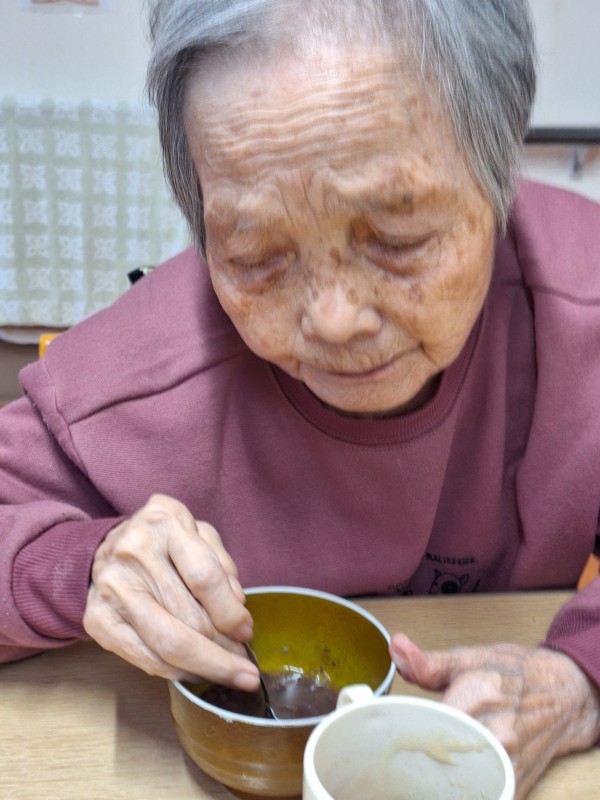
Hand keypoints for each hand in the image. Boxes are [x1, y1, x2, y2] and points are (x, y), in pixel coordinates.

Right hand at [83, 494, 258, 688]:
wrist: (104, 547)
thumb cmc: (161, 542)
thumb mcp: (197, 532)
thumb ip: (221, 564)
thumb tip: (238, 606)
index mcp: (164, 522)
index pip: (204, 577)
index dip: (230, 612)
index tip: (247, 631)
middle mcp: (134, 552)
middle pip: (189, 616)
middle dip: (224, 648)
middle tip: (244, 665)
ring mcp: (112, 587)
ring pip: (168, 644)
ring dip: (206, 666)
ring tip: (229, 673)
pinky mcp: (98, 619)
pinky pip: (145, 658)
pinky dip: (176, 672)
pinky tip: (197, 673)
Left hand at [390, 634, 599, 798]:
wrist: (562, 694)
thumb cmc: (515, 674)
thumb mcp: (469, 658)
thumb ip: (428, 662)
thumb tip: (398, 649)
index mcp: (481, 695)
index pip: (430, 724)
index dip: (406, 732)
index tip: (391, 733)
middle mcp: (497, 734)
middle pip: (441, 758)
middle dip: (418, 757)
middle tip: (405, 751)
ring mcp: (508, 763)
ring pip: (460, 784)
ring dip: (437, 779)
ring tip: (425, 766)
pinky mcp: (516, 785)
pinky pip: (481, 795)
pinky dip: (460, 790)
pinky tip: (448, 778)